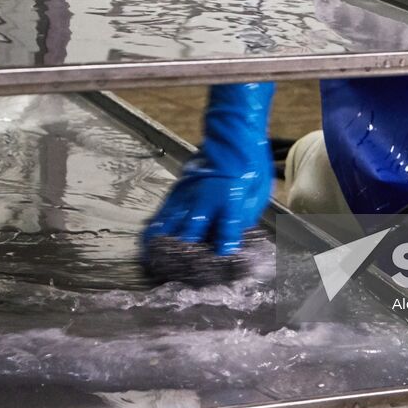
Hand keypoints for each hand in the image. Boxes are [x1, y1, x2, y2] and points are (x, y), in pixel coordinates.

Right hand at [142, 82, 275, 254]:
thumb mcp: (258, 192)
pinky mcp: (177, 189)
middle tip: (177, 273)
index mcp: (229, 199)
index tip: (218, 263)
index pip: (224, 232)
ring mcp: (186, 193)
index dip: (221, 250)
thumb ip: (243, 218)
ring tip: (153, 261)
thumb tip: (230, 239)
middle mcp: (204, 198)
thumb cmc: (249, 164)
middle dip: (182, 256)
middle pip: (188, 233)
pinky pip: (162, 211)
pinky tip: (149, 239)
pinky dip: (155, 227)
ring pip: (168, 224)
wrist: (232, 134)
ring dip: (161, 245)